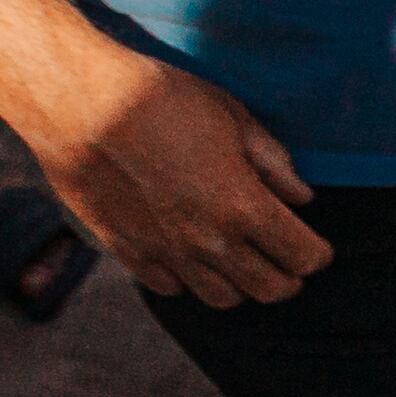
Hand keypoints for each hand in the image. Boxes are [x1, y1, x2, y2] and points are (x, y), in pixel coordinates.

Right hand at [9, 43, 329, 308]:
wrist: (79, 102)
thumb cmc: (161, 98)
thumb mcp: (231, 116)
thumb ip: (273, 162)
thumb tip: (302, 198)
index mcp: (244, 207)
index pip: (304, 257)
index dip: (316, 253)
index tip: (314, 243)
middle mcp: (210, 242)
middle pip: (271, 289)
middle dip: (288, 276)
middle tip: (284, 257)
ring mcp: (168, 253)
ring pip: (223, 298)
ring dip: (240, 283)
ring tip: (239, 258)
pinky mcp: (130, 253)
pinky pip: (173, 288)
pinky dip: (189, 279)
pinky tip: (189, 254)